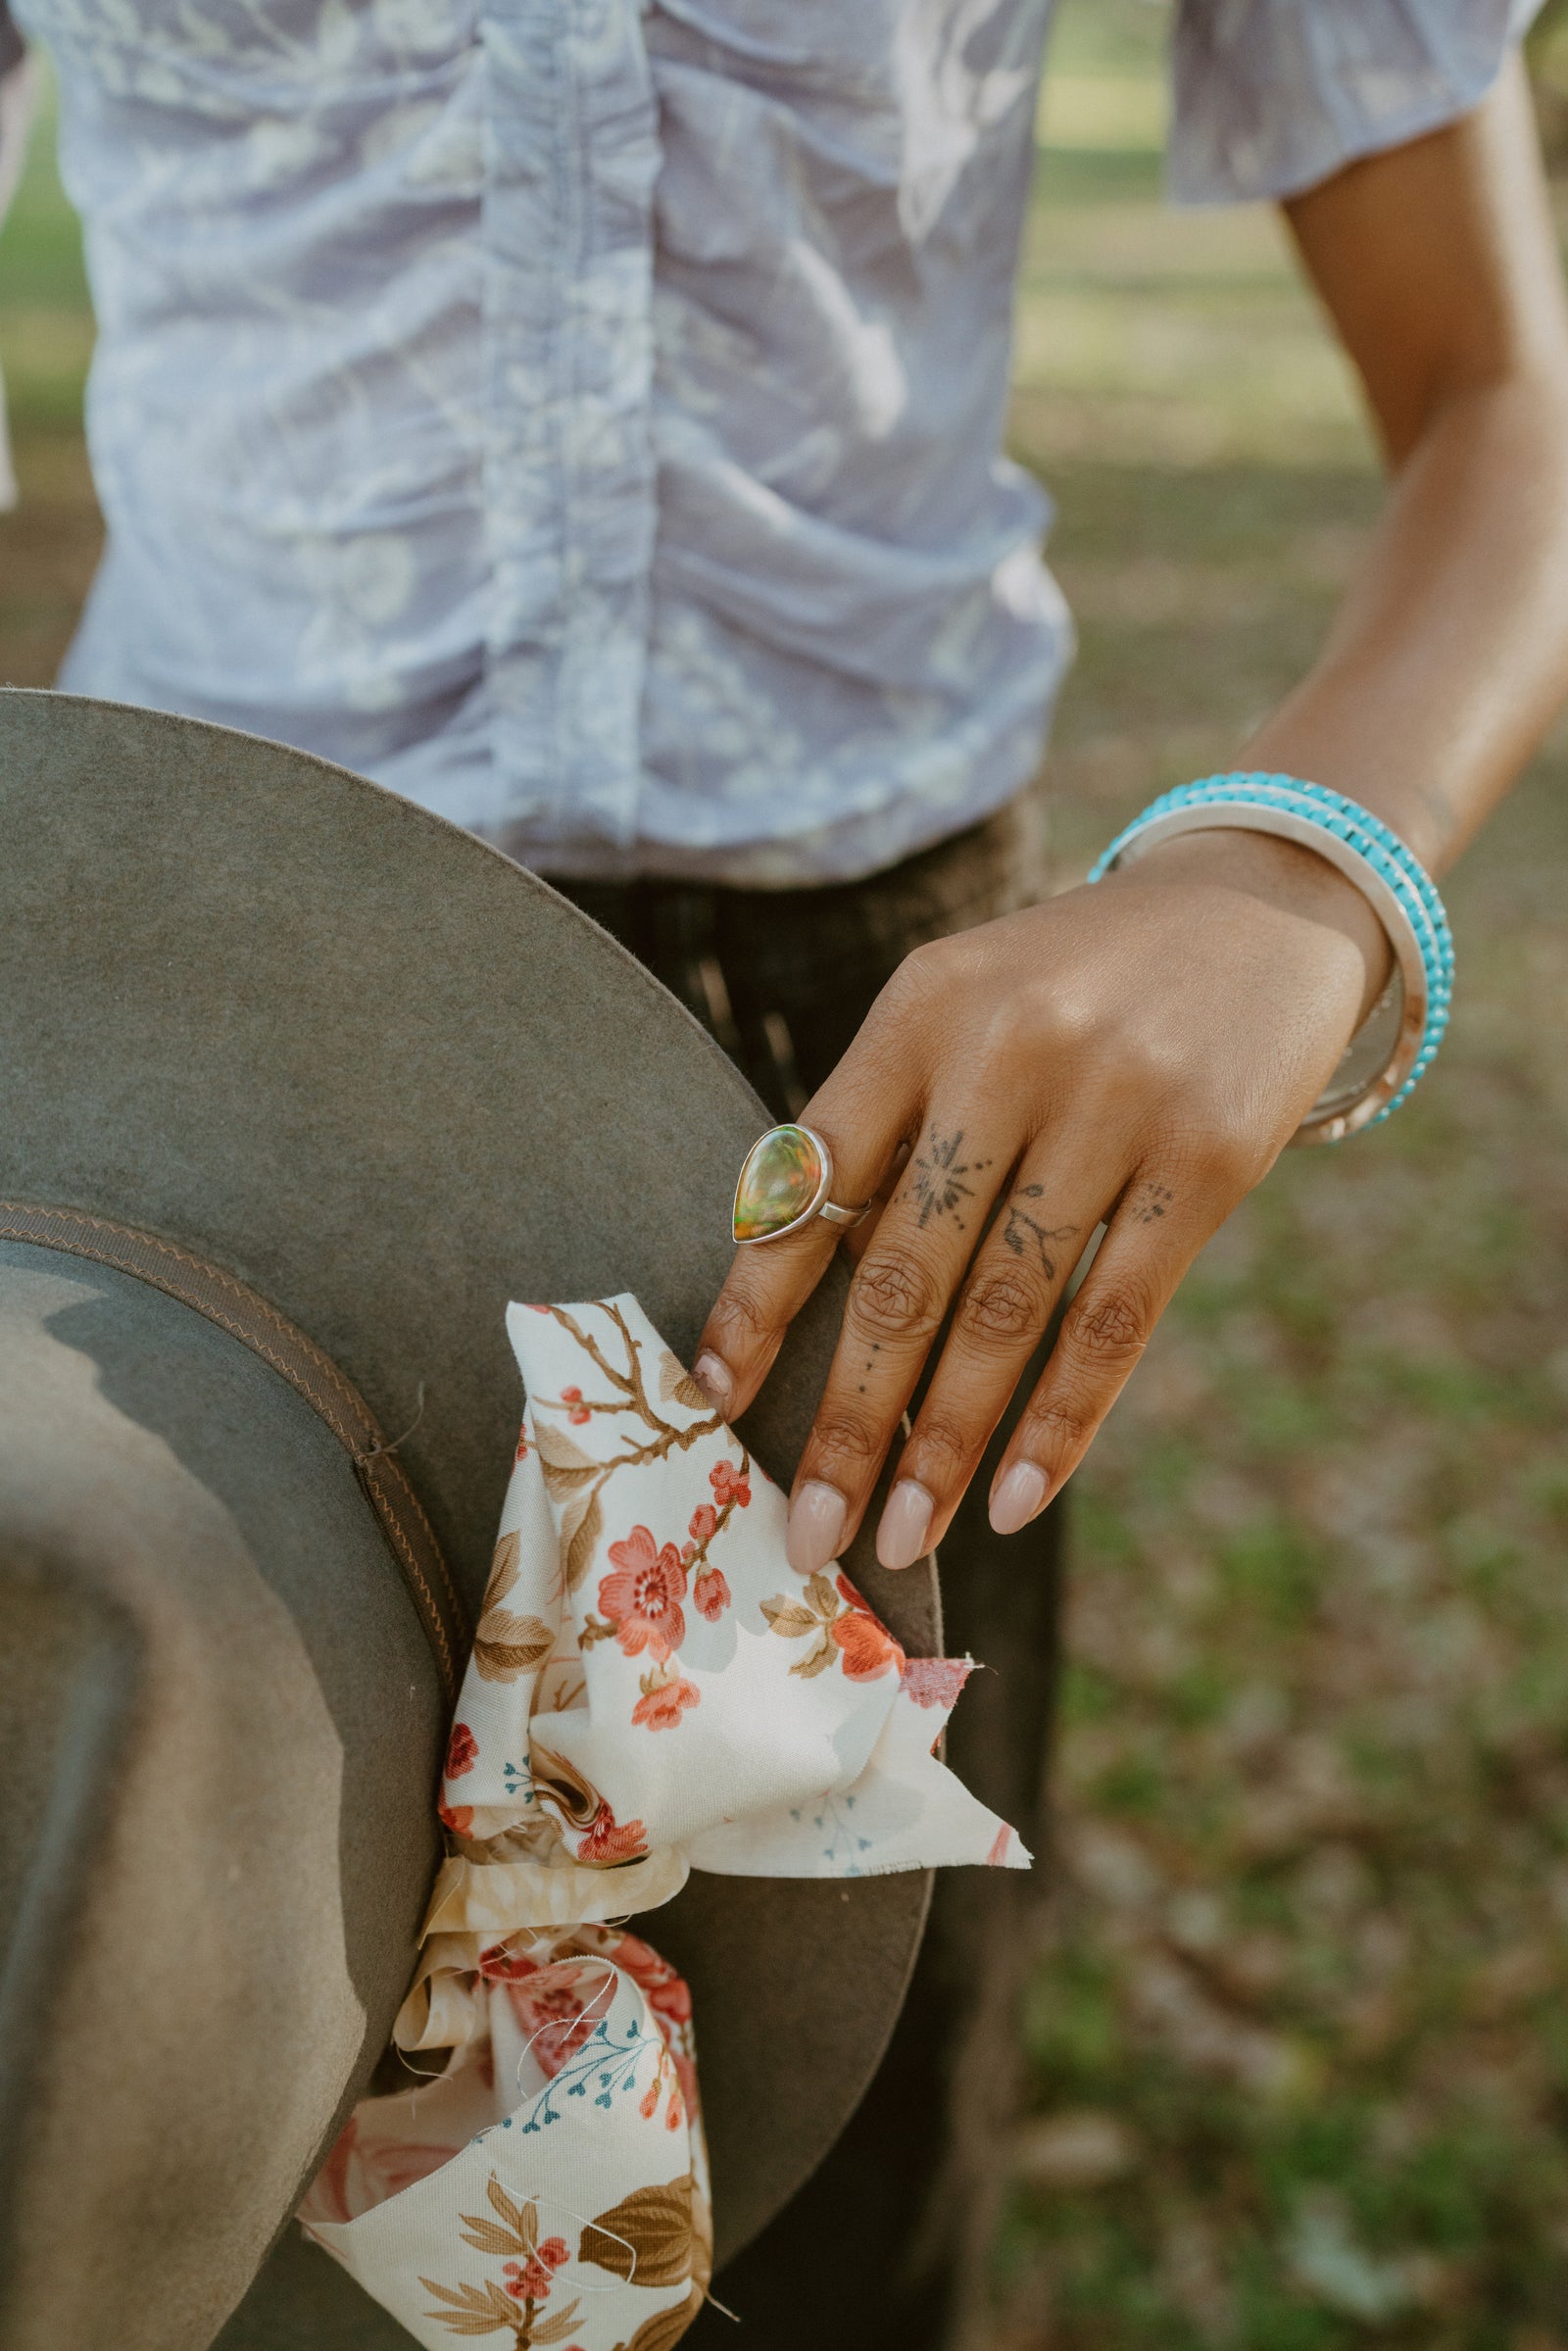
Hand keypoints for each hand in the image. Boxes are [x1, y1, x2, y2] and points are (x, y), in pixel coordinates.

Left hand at [691, 829, 1389, 1572]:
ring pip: (1006, 1312)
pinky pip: (1115, 1320)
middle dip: (849, 1420)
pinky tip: (1013, 1500)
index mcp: (919, 1007)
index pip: (809, 1179)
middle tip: (810, 1533)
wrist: (1265, 901)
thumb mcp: (968, 1006)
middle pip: (902, 1271)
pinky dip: (1060, 1424)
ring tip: (904, 1540)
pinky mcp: (1211, 1154)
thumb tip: (805, 1310)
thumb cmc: (1080, 984)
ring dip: (944, 1445)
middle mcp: (1007, 1048)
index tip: (710, 1404)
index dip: (754, 1304)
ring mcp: (1114, 1100)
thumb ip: (895, 1126)